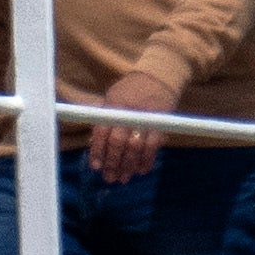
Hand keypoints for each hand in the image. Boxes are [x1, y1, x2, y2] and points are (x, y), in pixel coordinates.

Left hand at [85, 67, 179, 181]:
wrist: (159, 77)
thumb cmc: (131, 90)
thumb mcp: (112, 98)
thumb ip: (103, 120)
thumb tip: (93, 144)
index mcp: (113, 105)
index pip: (102, 131)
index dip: (97, 150)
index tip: (96, 166)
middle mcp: (128, 112)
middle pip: (118, 142)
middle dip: (113, 162)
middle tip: (110, 178)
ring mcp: (145, 118)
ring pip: (135, 147)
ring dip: (128, 165)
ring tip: (124, 178)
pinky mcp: (161, 124)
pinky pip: (153, 146)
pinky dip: (147, 160)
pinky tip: (141, 170)